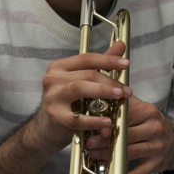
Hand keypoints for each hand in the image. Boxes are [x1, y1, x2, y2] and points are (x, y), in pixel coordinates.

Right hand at [31, 40, 132, 154]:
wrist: (47, 128)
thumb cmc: (66, 103)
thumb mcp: (81, 81)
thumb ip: (100, 64)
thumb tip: (120, 45)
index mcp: (59, 67)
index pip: (87, 59)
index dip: (108, 60)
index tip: (126, 64)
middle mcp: (52, 79)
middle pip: (87, 74)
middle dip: (110, 81)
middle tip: (127, 90)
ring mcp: (52, 96)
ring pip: (80, 88)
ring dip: (103, 92)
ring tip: (119, 97)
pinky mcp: (54, 115)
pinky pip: (77, 117)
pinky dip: (94, 120)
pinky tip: (106, 121)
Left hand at [85, 96, 173, 173]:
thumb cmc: (151, 125)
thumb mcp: (142, 109)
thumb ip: (124, 104)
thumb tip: (100, 97)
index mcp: (149, 112)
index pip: (124, 117)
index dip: (107, 122)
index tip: (93, 126)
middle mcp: (155, 129)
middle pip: (125, 135)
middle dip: (104, 140)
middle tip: (90, 143)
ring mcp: (157, 147)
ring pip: (129, 153)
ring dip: (109, 156)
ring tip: (95, 155)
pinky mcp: (157, 163)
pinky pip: (139, 172)